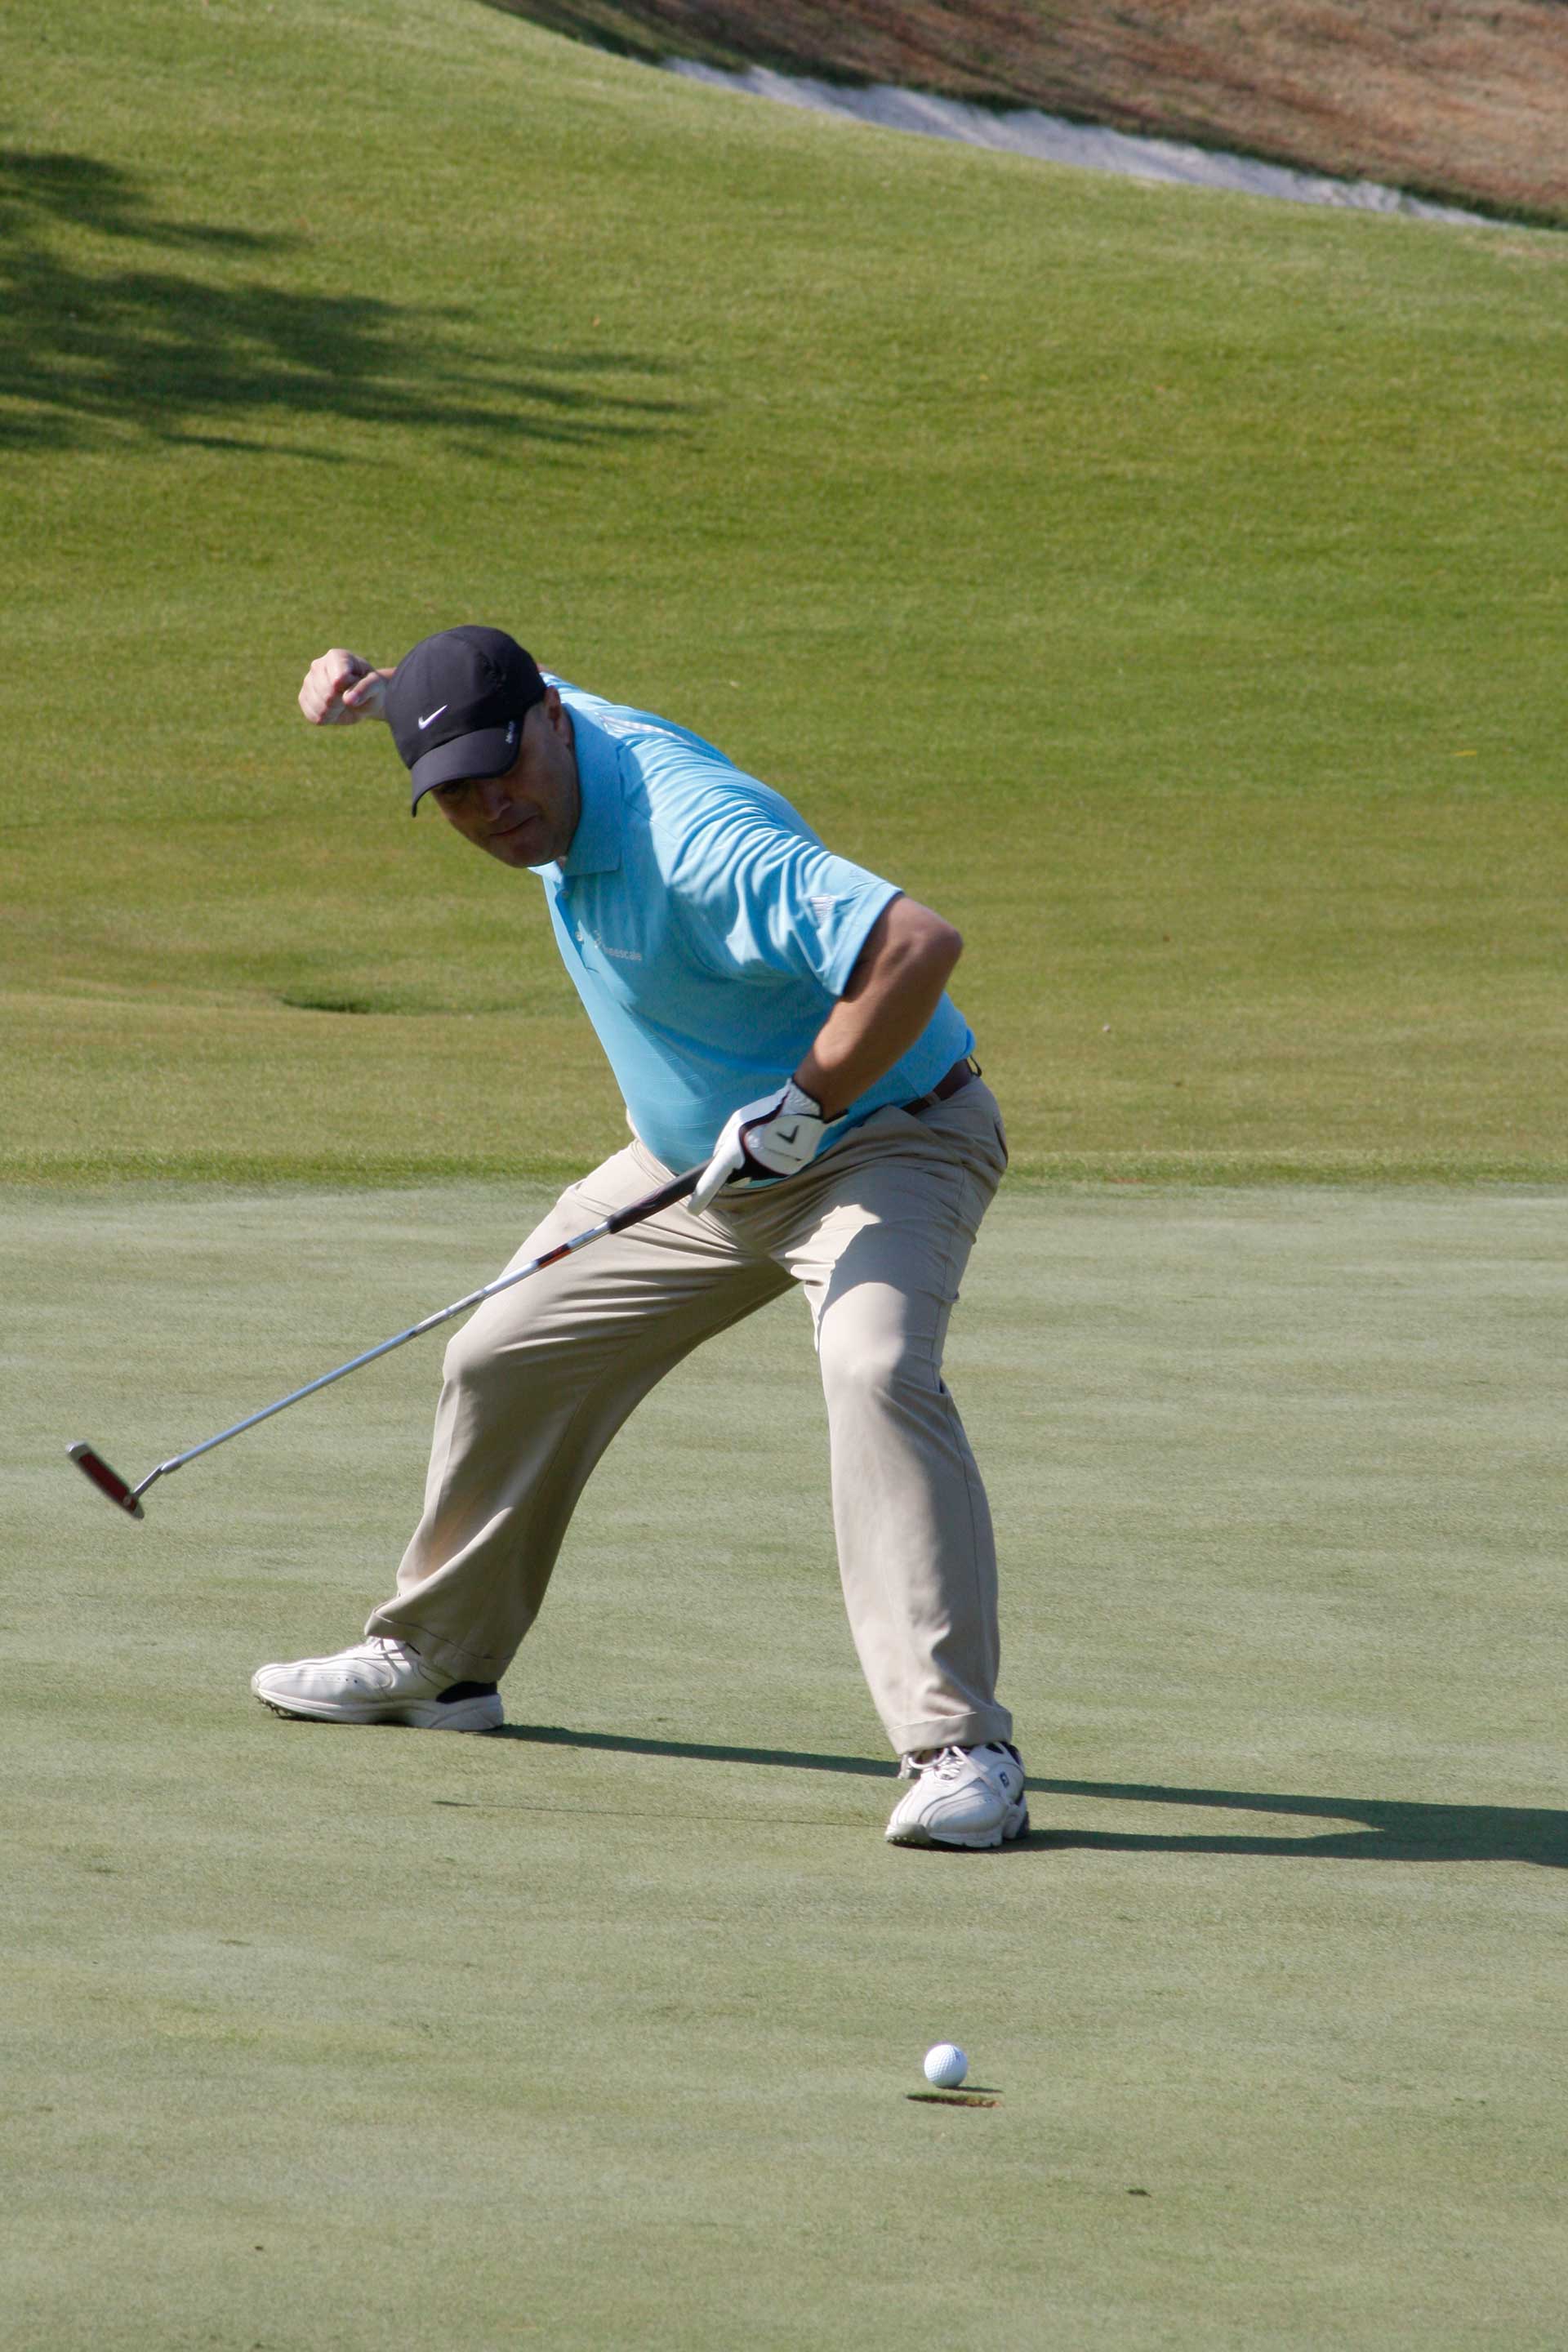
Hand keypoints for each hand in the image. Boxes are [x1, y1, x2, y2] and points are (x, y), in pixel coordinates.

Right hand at [298, 648, 389, 725]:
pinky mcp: (303, 698)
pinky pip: (314, 716)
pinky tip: (334, 710)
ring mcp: (308, 681)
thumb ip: (366, 689)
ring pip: (320, 707)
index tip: (355, 684)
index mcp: (336, 656)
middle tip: (351, 697)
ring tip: (343, 703)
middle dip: (343, 702)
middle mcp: (317, 665)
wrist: (362, 697)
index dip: (349, 688)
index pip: (338, 678)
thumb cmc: (370, 687)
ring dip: (336, 712)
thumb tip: (348, 699)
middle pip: (328, 694)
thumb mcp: (376, 686)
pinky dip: (328, 718)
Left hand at [688, 1081, 826, 1214]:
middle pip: (741, 1174)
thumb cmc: (766, 1112)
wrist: (802, 1109)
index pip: (712, 1181)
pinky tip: (785, 1141)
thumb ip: (724, 1142)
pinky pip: (777, 1168)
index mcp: (733, 1153)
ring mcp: (771, 1173)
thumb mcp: (737, 1121)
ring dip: (762, 1158)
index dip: (701, 1197)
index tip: (693, 1209)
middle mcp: (751, 1168)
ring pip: (760, 1171)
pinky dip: (778, 1157)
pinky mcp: (788, 1172)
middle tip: (754, 1141)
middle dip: (742, 1164)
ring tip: (774, 1136)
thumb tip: (719, 1157)